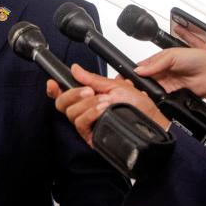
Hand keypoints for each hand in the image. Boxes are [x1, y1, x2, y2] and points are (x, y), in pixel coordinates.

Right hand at [47, 65, 168, 146]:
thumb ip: (93, 79)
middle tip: (89, 90)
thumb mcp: (116, 86)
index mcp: (88, 97)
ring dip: (87, 104)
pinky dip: (90, 113)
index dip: (54, 89)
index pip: (63, 94)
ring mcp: (88, 124)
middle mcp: (85, 111)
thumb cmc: (140, 106)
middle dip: (72, 94)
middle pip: (61, 103)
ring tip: (104, 101)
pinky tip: (101, 109)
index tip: (52, 83)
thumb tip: (75, 69)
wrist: (152, 123)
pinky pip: (80, 124)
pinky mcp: (91, 136)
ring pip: (71, 113)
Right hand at [134, 46, 205, 121]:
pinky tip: (153, 95)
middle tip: (132, 83)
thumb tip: (138, 70)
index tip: (126, 75)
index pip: (142, 67)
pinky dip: (156, 97)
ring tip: (142, 89)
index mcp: (160, 61)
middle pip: (144, 80)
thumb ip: (154, 64)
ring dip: (146, 90)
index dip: (135, 71)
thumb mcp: (172, 56)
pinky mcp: (172, 95)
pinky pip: (160, 98)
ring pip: (150, 90)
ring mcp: (167, 85)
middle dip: (138, 82)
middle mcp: (163, 73)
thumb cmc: (198, 59)